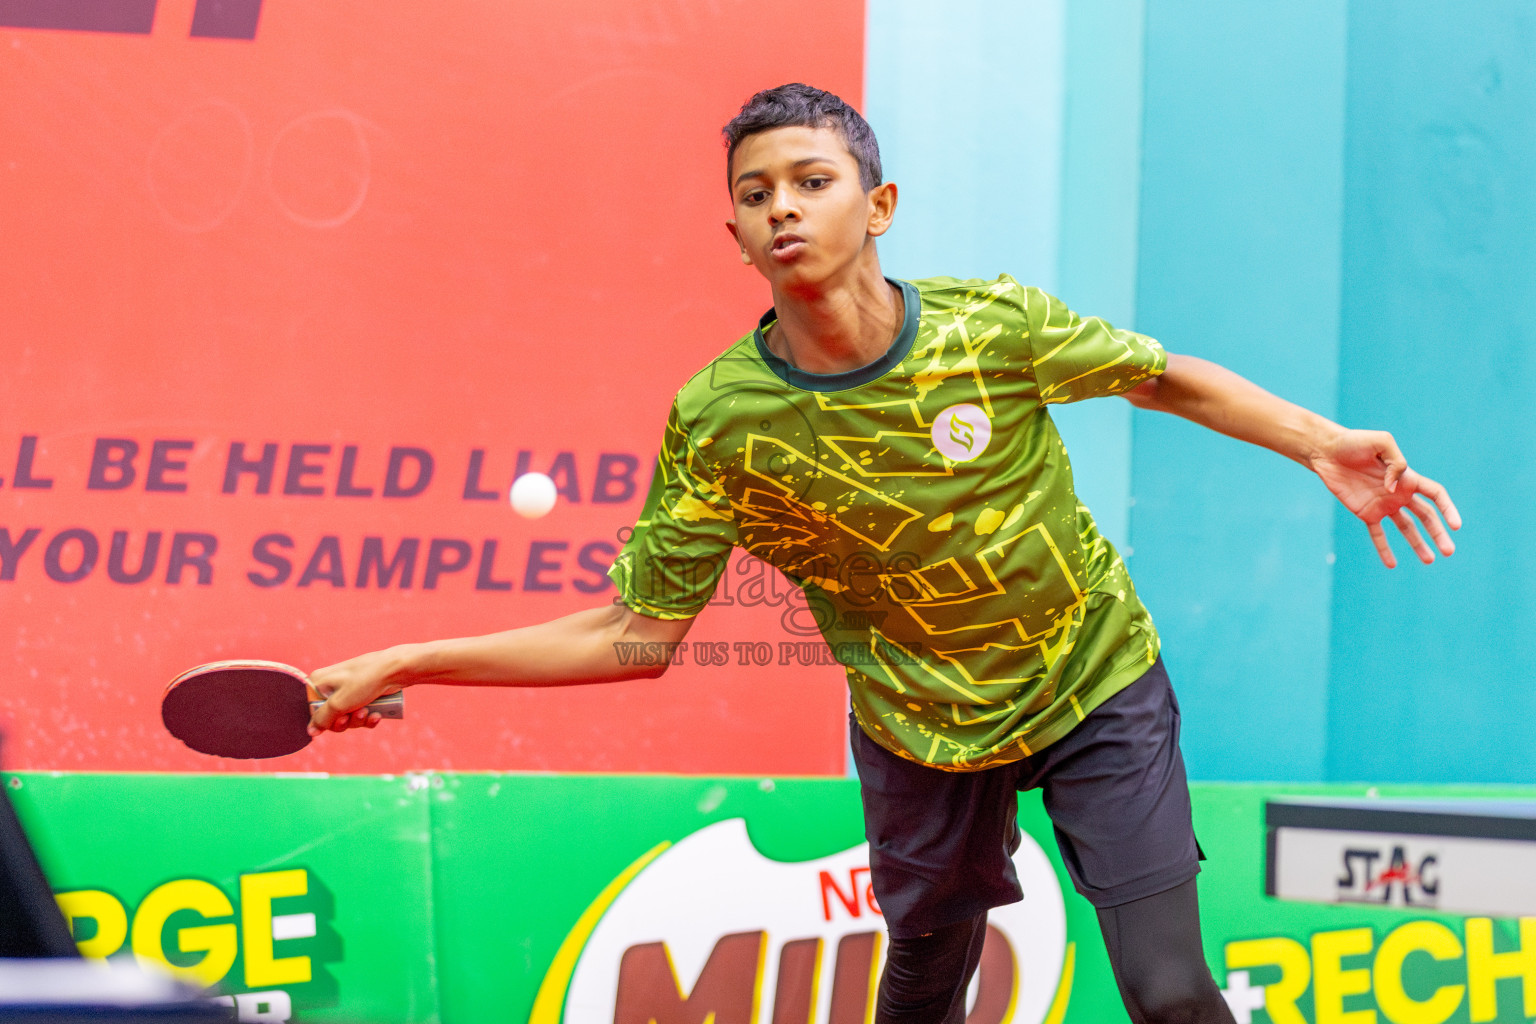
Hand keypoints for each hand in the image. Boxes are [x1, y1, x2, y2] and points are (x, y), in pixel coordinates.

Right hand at [307, 649, 406, 735]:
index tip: (339, 719)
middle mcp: (331, 686)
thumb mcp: (339, 703)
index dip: (325, 720)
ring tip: (368, 712)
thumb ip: (322, 718)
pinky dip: (368, 717)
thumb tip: (310, 731)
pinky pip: (360, 713)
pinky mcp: (362, 695)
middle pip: (330, 717)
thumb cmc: (365, 681)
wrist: (396, 669)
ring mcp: (348, 690)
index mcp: (319, 682)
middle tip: (357, 715)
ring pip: (347, 717)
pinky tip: (377, 715)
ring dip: (358, 719)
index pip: (312, 710)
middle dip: (345, 721)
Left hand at [1311, 429, 1461, 567]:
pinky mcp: (1365, 512)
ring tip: (1429, 561)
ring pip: (1406, 528)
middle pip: (1426, 517)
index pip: (1436, 495)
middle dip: (1438, 534)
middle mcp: (1399, 493)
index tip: (1456, 526)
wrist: (1327, 451)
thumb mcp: (1381, 442)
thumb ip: (1395, 463)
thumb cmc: (1354, 442)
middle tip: (1449, 552)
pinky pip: (1377, 534)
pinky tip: (1391, 565)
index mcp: (1408, 477)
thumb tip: (1394, 490)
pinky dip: (1384, 549)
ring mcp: (1383, 504)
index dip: (1448, 509)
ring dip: (1418, 545)